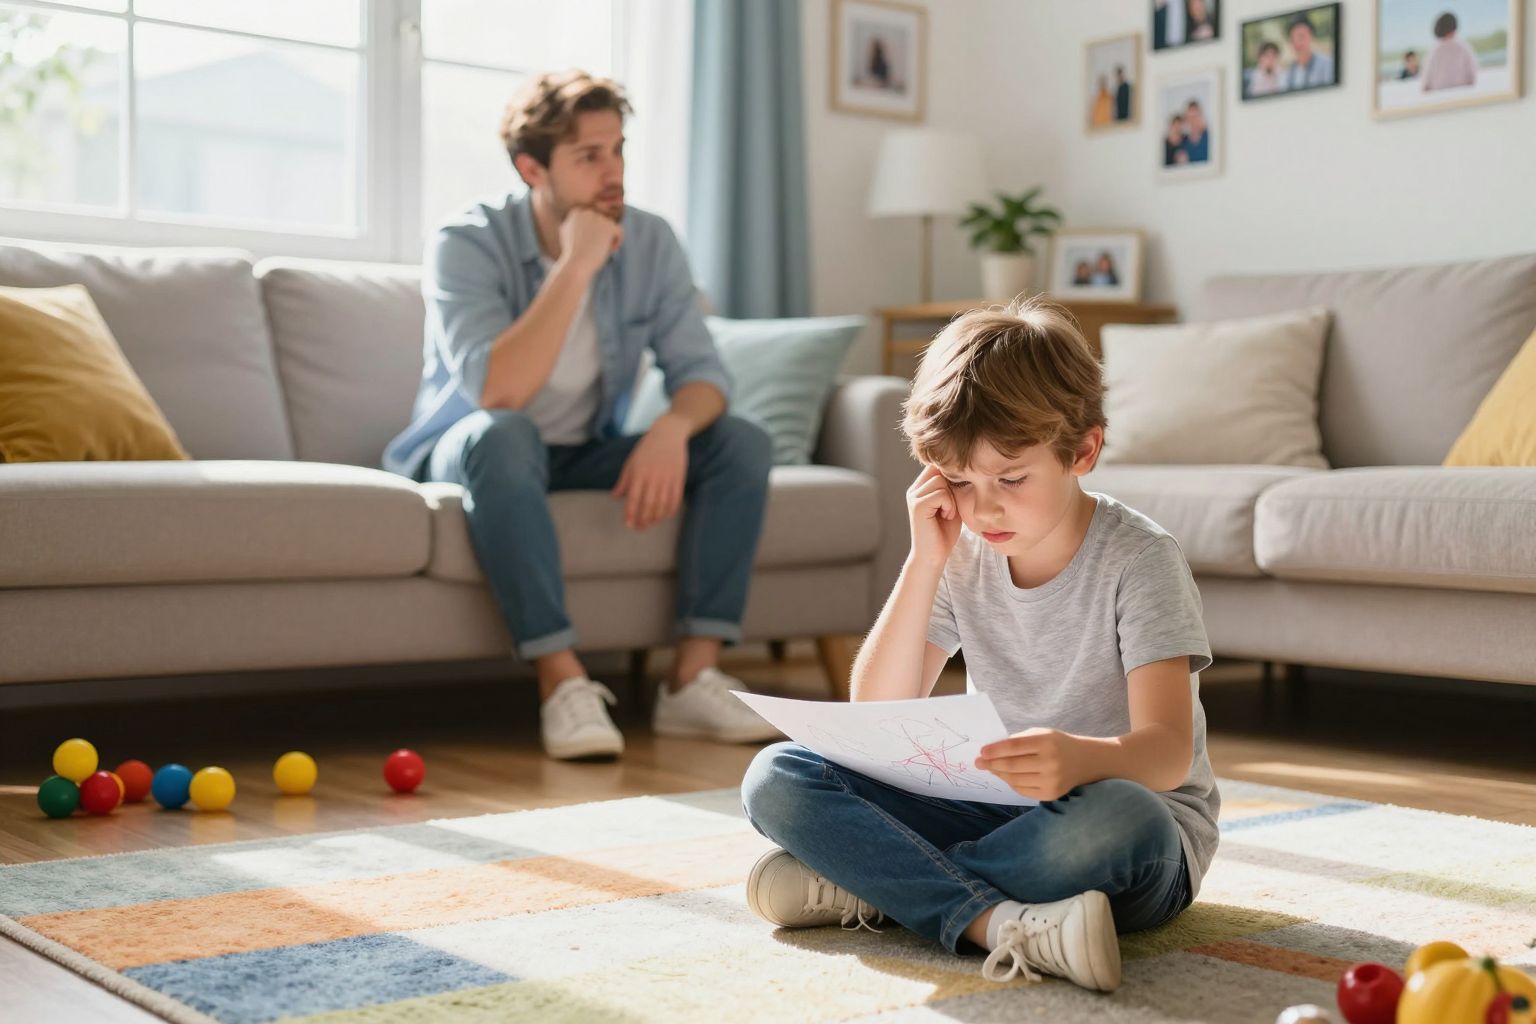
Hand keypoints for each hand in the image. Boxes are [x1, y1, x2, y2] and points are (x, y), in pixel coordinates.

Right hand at [558, 206, 622, 276]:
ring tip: (601, 250)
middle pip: (601, 222)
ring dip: (608, 238)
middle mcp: (587, 212)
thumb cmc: (572, 256)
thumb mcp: (567, 236)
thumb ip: (574, 226)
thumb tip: (581, 219)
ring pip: (610, 226)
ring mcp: (598, 218)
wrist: (576, 264)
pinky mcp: (609, 226)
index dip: (592, 233)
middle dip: (601, 234)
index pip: (591, 220)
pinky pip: (619, 231)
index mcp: (575, 213)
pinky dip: (617, 241)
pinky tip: (611, 250)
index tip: (589, 245)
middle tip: (595, 249)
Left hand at [613, 414, 688, 529]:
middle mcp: (653, 477)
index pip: (633, 498)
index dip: (630, 514)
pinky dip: (670, 510)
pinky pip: (675, 499)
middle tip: (639, 528)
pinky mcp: (678, 478)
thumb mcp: (631, 462)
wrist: (668, 434)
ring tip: (650, 523)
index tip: (628, 524)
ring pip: (662, 505)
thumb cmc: (646, 448)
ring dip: (656, 518)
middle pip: (648, 505)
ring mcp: (667, 478)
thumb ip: (624, 481)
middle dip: (643, 520)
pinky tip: (664, 516)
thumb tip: (615, 497)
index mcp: (639, 473)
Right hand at [906, 465, 961, 568]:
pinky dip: (949, 506)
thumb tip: (959, 467)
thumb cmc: (944, 533)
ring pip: (940, 481)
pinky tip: (945, 517)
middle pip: (939, 470)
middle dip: (952, 488)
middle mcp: (914, 490)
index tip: (956, 497)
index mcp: (920, 488)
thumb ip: (951, 486)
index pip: (937, 466)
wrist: (934, 556)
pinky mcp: (917, 505)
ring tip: (947, 514)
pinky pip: (941, 493)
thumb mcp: (951, 504)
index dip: (951, 477)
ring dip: (951, 499)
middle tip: (950, 509)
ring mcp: (914, 497)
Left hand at [975, 728, 1086, 801]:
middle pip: (1012, 765)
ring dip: (999, 774)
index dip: (995, 750)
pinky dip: (1011, 783)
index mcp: (1046, 742)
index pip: (1014, 747)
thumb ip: (1018, 740)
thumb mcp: (1041, 734)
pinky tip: (1006, 776)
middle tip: (978, 763)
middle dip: (991, 764)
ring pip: (1015, 780)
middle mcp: (1050, 762)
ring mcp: (1051, 780)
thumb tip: (991, 752)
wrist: (1084, 761)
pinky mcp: (1051, 794)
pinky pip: (1023, 790)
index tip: (981, 752)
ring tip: (991, 769)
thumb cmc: (1057, 744)